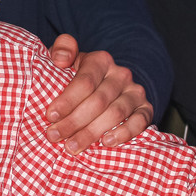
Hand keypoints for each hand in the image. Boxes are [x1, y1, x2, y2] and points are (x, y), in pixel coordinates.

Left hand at [45, 33, 153, 154]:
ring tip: (72, 146)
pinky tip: (106, 142)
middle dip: (74, 121)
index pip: (85, 81)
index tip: (50, 116)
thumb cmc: (76, 76)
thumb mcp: (66, 58)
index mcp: (100, 60)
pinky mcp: (145, 108)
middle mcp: (121, 74)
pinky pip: (140, 121)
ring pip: (115, 113)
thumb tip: (62, 59)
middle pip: (98, 100)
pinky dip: (124, 133)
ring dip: (92, 132)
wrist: (103, 86)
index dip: (67, 100)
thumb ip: (62, 48)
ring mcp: (135, 91)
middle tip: (54, 136)